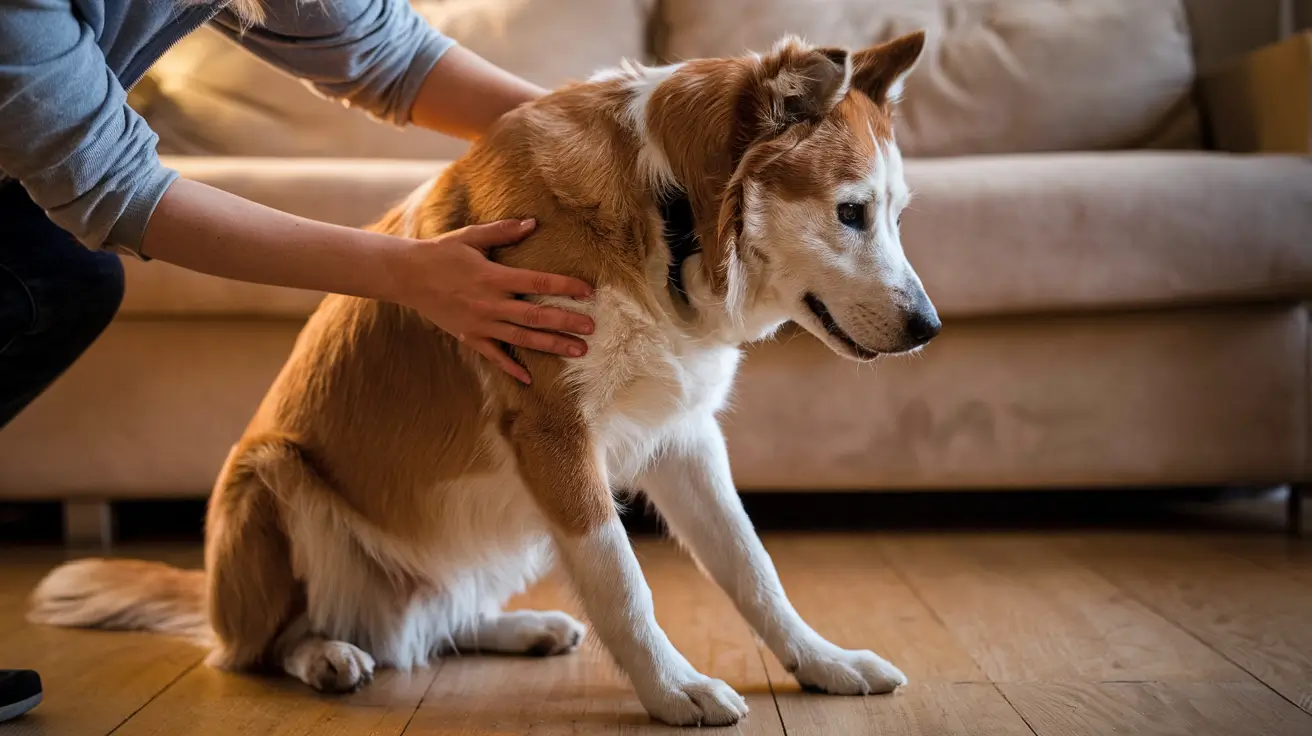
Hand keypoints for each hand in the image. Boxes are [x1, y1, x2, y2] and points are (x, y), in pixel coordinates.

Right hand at [388, 218, 594, 383]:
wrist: (407, 276)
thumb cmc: (441, 253)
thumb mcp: (471, 237)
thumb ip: (503, 232)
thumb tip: (532, 222)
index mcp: (494, 277)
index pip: (539, 281)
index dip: (566, 286)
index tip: (589, 291)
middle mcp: (491, 303)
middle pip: (536, 315)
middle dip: (567, 322)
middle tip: (592, 329)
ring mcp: (480, 324)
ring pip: (523, 338)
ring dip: (552, 345)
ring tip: (578, 351)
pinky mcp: (469, 336)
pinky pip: (494, 355)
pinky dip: (511, 368)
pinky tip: (529, 379)